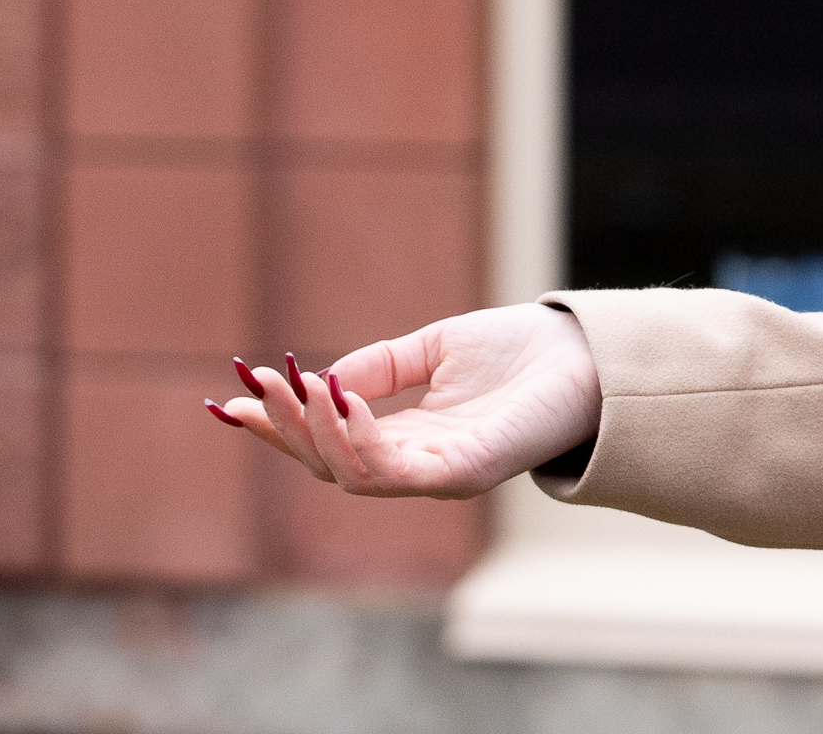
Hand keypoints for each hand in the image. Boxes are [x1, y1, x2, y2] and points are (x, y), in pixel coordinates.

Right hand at [205, 304, 602, 498]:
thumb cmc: (524, 352)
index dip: (279, 424)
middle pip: (328, 464)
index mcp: (408, 438)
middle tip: (255, 389)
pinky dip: (359, 438)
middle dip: (285, 429)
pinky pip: (395, 470)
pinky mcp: (466, 473)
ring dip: (315, 433)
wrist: (590, 352)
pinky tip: (340, 398)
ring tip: (295, 388)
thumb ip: (382, 367)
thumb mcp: (437, 348)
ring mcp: (440, 475)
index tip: (231, 399)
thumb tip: (321, 380)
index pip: (327, 443)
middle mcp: (418, 466)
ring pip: (352, 474)